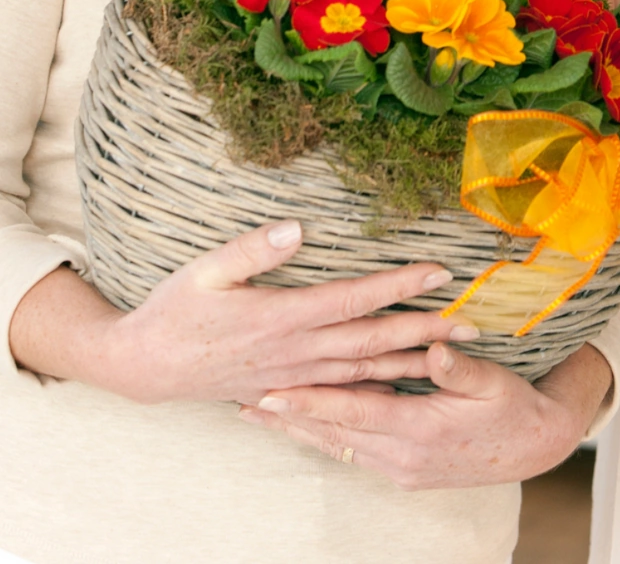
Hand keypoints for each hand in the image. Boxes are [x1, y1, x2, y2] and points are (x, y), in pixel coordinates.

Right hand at [10, 221, 476, 408]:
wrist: (146, 368)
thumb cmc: (175, 310)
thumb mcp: (204, 270)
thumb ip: (253, 248)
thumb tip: (297, 227)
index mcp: (283, 316)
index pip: (354, 298)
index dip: (399, 285)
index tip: (439, 272)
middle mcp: (298, 350)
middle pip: (374, 340)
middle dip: (426, 331)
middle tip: (473, 323)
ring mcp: (295, 373)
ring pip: (366, 369)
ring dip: (413, 360)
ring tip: (455, 352)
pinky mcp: (289, 386)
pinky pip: (344, 391)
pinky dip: (380, 387)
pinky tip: (405, 384)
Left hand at [240, 338, 612, 488]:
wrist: (536, 447)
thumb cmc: (514, 407)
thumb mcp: (493, 381)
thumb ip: (459, 367)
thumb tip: (433, 347)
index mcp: (418, 429)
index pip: (351, 411)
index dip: (309, 401)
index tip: (270, 391)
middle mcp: (401, 455)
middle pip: (332, 433)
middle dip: (287, 418)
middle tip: (243, 402)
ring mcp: (401, 467)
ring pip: (337, 445)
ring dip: (299, 429)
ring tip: (260, 414)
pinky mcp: (404, 470)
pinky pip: (353, 452)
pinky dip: (324, 437)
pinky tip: (305, 427)